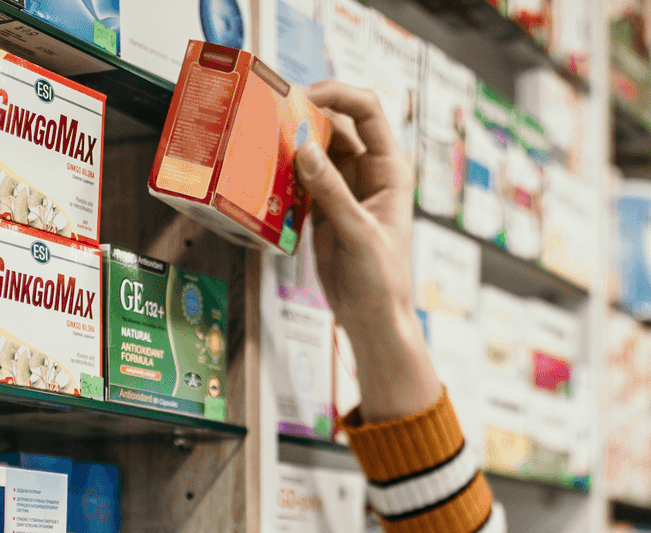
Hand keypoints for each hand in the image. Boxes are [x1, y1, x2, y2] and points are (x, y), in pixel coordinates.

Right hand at [297, 81, 441, 421]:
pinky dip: (283, 171)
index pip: (367, 111)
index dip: (338, 94)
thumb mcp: (358, 233)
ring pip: (315, 148)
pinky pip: (301, 177)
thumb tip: (305, 148)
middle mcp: (368, 172)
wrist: (372, 319)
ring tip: (261, 136)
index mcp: (390, 169)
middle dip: (306, 114)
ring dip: (291, 142)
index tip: (303, 95)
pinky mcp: (324, 206)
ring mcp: (344, 188)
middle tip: (271, 113)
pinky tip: (263, 168)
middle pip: (336, 123)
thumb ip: (332, 191)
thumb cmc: (382, 281)